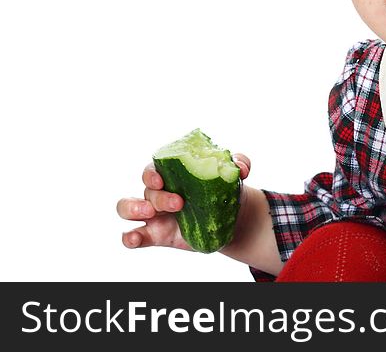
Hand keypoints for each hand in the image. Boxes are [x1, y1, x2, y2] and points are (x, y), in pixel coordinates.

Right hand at [117, 153, 250, 250]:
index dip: (152, 173)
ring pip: (127, 208)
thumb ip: (238, 164)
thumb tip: (241, 167)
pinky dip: (129, 237)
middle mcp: (158, 191)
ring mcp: (154, 214)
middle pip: (146, 189)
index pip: (153, 168)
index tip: (162, 179)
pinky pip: (133, 235)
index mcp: (172, 174)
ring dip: (133, 208)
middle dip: (158, 196)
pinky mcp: (156, 234)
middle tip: (178, 203)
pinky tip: (134, 238)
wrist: (229, 218)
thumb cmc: (223, 190)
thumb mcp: (232, 176)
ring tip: (151, 212)